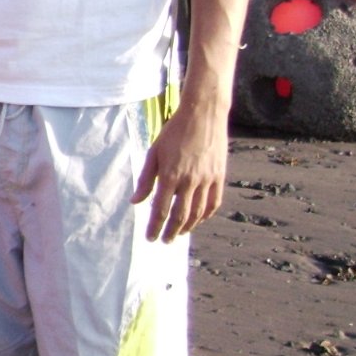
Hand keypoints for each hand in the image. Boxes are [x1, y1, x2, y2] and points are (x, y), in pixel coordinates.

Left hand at [131, 94, 228, 240]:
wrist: (203, 115)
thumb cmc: (174, 132)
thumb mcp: (154, 152)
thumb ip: (146, 179)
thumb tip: (135, 201)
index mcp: (170, 175)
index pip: (160, 210)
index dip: (155, 226)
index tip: (150, 238)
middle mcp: (190, 181)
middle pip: (180, 216)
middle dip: (171, 232)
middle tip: (164, 241)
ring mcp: (207, 179)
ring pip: (198, 212)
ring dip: (189, 227)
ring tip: (179, 234)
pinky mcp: (220, 176)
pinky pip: (214, 202)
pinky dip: (206, 214)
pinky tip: (200, 219)